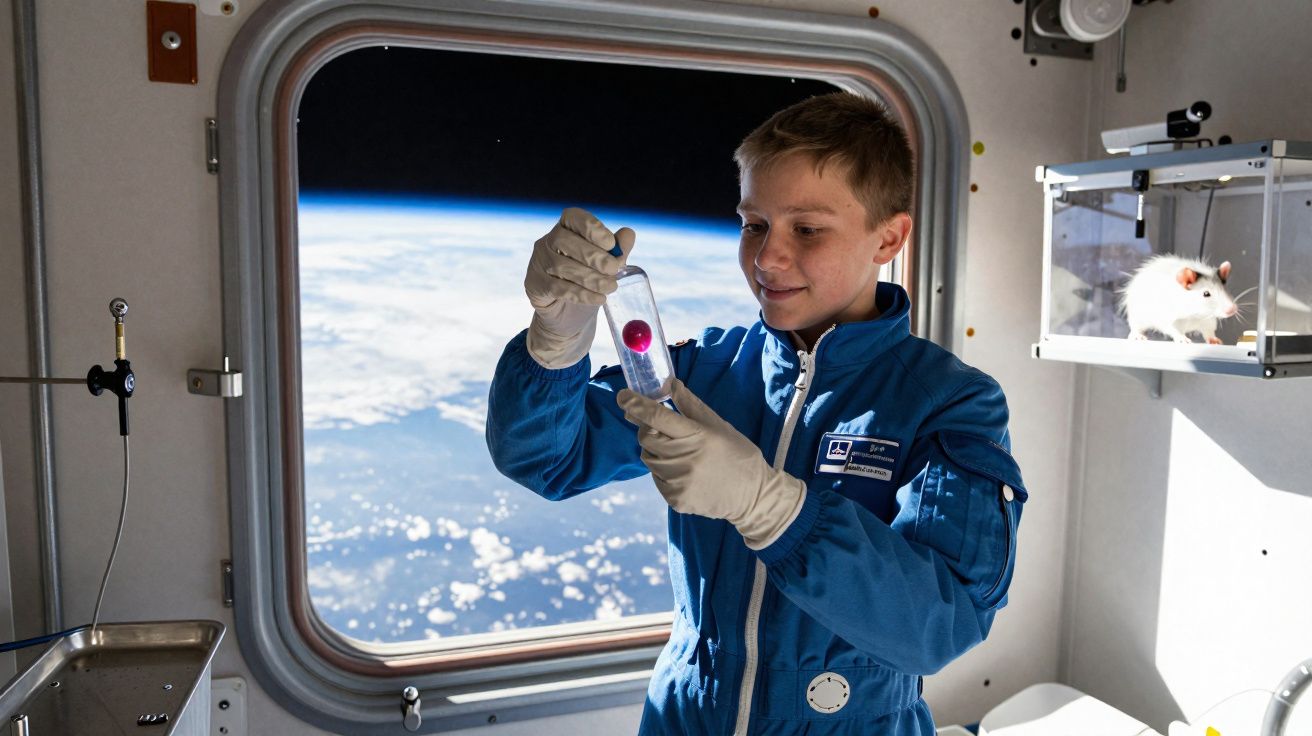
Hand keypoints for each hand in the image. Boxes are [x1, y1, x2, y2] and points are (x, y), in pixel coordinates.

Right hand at [524, 208, 633, 367]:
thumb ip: (617, 250)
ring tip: (611, 287)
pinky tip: (599, 299)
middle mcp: (547, 241)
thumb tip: (628, 234)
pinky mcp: (535, 284)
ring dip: (591, 277)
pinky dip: (582, 294)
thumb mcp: (606, 266)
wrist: (568, 315)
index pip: (573, 217)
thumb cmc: (588, 282)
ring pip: (562, 266)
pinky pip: (558, 288)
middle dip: (593, 256)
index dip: (591, 228)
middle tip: (614, 270)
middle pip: (564, 241)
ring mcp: (539, 262)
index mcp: (566, 228)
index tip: (611, 244)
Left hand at [618, 379, 806, 548]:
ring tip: (679, 452)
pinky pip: (656, 478)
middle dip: (648, 428)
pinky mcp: (676, 499)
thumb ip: (691, 405)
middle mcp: (684, 460)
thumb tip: (670, 383)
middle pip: (646, 436)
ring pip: (648, 457)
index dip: (635, 404)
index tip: (622, 395)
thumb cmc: (738, 454)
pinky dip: (663, 470)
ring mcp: (678, 482)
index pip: (656, 417)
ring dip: (655, 450)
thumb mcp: (719, 424)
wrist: (753, 496)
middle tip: (663, 429)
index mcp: (697, 436)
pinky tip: (684, 471)